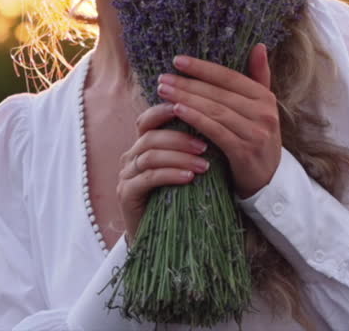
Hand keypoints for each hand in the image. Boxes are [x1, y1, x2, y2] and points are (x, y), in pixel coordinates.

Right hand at [117, 103, 210, 246]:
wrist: (162, 241)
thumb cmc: (180, 200)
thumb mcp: (187, 169)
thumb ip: (193, 148)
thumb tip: (221, 125)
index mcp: (142, 146)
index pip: (147, 120)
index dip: (164, 111)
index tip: (189, 107)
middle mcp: (131, 158)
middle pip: (150, 136)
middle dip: (179, 138)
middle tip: (205, 146)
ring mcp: (126, 176)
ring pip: (149, 155)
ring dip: (179, 157)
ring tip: (203, 164)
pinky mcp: (126, 195)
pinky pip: (148, 178)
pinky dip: (170, 174)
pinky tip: (189, 177)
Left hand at [157, 43, 280, 199]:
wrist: (268, 181)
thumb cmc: (257, 138)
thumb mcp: (261, 108)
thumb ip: (259, 77)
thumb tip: (258, 45)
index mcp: (265, 97)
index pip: (229, 76)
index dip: (203, 67)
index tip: (177, 61)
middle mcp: (264, 112)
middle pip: (218, 93)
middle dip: (188, 83)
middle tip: (162, 78)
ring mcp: (256, 133)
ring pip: (215, 110)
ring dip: (186, 98)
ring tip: (163, 91)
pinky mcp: (245, 152)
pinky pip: (215, 131)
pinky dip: (195, 118)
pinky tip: (177, 110)